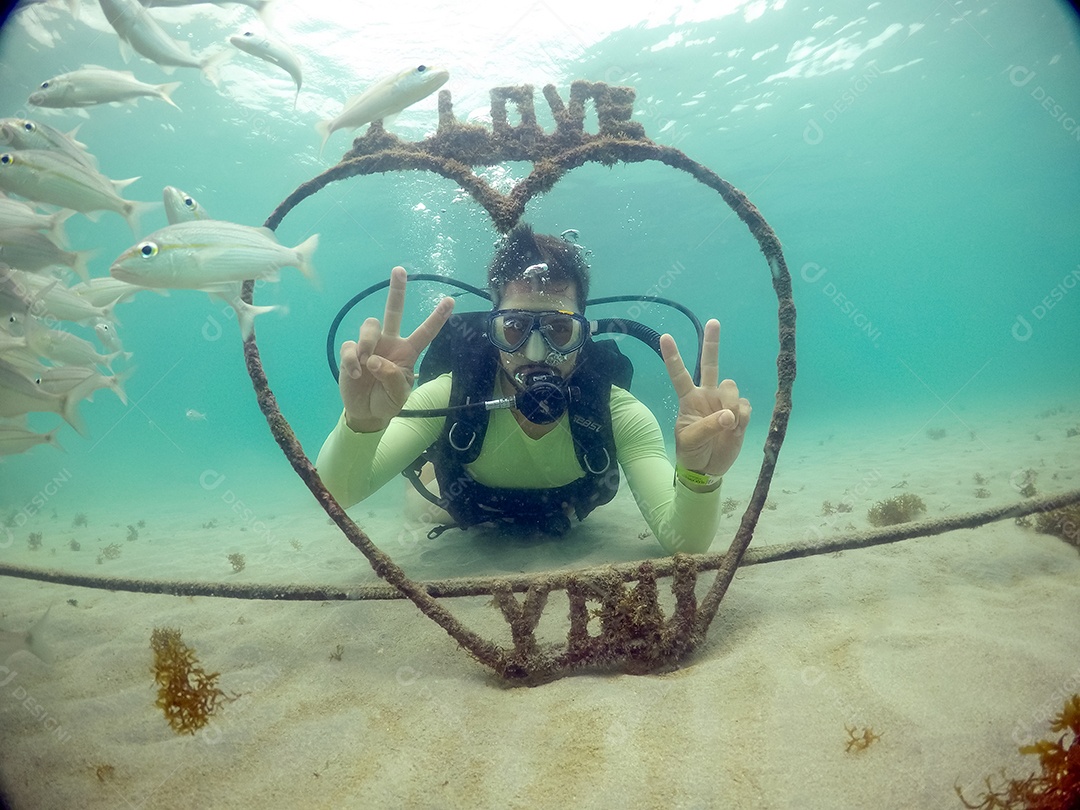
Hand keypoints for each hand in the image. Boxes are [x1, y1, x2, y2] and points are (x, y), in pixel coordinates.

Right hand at [339, 266, 453, 431]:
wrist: (366, 412)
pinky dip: (351, 360)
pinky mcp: (351, 352)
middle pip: (393, 311)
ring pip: (370, 326)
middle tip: (400, 270)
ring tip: (366, 366)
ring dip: (368, 344)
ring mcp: (370, 345)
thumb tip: (375, 360)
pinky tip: (355, 374)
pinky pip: (350, 345)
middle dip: (397, 290)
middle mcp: (390, 343)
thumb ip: (392, 378)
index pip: (425, 332)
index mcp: (407, 352)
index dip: (437, 318)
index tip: (450, 301)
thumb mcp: (398, 395)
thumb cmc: (387, 401)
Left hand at [660, 319, 750, 476]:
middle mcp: (707, 395)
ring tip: (728, 425)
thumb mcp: (691, 440)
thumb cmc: (692, 451)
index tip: (665, 337)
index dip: (673, 357)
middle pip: (710, 364)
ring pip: (732, 387)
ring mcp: (724, 402)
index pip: (679, 374)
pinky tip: (736, 429)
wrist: (708, 468)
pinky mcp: (740, 413)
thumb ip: (708, 426)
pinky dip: (743, 418)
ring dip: (731, 404)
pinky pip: (746, 406)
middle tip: (713, 322)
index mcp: (689, 399)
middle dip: (712, 343)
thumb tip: (729, 415)